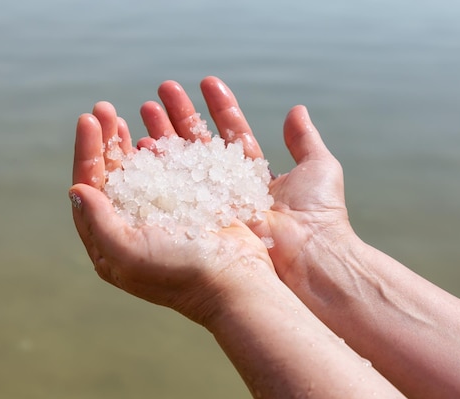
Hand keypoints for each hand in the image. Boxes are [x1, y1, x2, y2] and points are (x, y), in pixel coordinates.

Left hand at [70, 101, 275, 325]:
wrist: (236, 280)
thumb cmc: (180, 274)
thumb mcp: (129, 253)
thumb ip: (99, 222)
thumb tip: (76, 190)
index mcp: (111, 244)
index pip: (90, 189)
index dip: (87, 152)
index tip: (88, 120)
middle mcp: (132, 228)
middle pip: (111, 176)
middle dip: (106, 141)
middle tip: (104, 109)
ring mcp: (161, 217)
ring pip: (138, 170)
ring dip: (129, 141)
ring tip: (124, 114)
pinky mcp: (188, 207)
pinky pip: (168, 172)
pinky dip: (160, 151)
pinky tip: (154, 135)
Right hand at [139, 76, 350, 287]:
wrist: (308, 255)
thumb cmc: (318, 212)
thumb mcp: (318, 167)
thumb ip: (304, 139)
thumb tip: (296, 109)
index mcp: (254, 174)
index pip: (231, 132)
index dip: (218, 107)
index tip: (204, 82)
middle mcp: (230, 187)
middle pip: (201, 144)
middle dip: (181, 116)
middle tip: (162, 91)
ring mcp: (214, 202)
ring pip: (184, 162)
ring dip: (165, 134)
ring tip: (145, 109)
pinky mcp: (201, 218)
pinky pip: (178, 188)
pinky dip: (161, 166)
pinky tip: (141, 145)